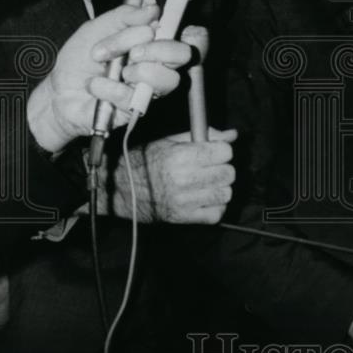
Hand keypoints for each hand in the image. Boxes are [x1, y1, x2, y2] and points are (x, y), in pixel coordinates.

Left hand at [26, 4, 191, 152]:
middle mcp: (157, 65)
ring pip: (168, 80)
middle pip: (184, 55)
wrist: (58, 90)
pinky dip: (108, 87)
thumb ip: (124, 16)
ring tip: (114, 70)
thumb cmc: (80, 60)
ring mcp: (148, 88)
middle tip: (133, 52)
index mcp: (152, 42)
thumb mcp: (96, 28)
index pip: (188, 36)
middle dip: (159, 49)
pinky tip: (95, 85)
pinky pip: (133, 96)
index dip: (190, 31)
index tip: (157, 25)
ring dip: (139, 71)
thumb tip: (152, 10)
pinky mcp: (134, 109)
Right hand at [105, 129, 236, 223]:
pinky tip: (204, 199)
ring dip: (220, 188)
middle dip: (223, 168)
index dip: (222, 150)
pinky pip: (216, 214)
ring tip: (207, 184)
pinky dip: (215, 207)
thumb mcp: (172, 141)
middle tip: (211, 168)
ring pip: (225, 194)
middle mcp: (184, 179)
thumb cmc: (146, 161)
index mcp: (181, 156)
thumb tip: (232, 135)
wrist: (120, 188)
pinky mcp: (183, 218)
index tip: (215, 152)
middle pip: (228, 173)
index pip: (224, 152)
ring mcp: (184, 201)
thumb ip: (204, 136)